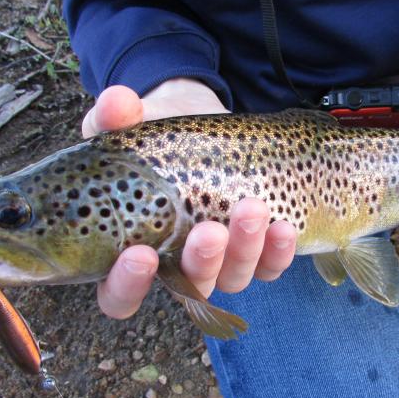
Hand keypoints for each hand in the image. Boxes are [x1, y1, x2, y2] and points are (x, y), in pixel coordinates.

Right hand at [82, 81, 296, 318]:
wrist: (191, 120)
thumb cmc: (147, 134)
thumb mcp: (126, 124)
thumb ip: (114, 118)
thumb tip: (116, 102)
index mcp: (128, 253)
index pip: (119, 295)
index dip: (127, 285)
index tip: (141, 255)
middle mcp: (176, 267)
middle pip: (187, 287)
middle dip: (202, 262)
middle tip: (209, 231)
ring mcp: (219, 261)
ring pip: (233, 278)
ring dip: (245, 250)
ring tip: (253, 209)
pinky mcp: (254, 248)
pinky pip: (270, 265)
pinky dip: (279, 250)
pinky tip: (284, 225)